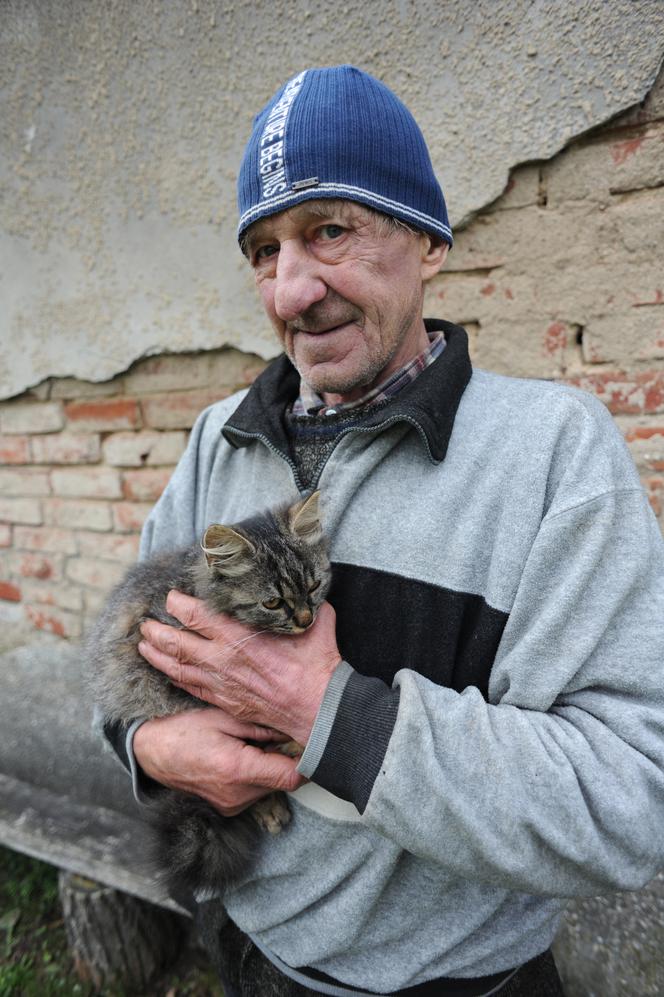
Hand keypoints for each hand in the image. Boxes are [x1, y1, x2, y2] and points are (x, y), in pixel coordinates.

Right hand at [133, 707, 304, 815]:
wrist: (152, 754)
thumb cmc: (185, 731)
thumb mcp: (224, 718)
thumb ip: (261, 728)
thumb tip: (291, 733)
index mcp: (238, 769)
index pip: (291, 777)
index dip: (308, 763)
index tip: (313, 746)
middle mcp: (237, 794)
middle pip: (283, 783)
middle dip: (287, 761)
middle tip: (280, 738)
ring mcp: (231, 805)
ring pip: (270, 788)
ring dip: (271, 769)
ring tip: (253, 746)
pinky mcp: (227, 809)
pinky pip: (255, 793)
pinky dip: (256, 777)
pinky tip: (242, 759)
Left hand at [138, 595, 340, 745]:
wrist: (317, 707)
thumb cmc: (316, 664)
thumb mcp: (313, 621)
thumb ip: (302, 602)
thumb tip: (304, 586)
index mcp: (238, 634)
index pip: (195, 614)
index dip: (177, 603)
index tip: (171, 597)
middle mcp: (222, 658)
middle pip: (176, 641)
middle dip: (156, 630)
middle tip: (146, 622)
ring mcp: (220, 682)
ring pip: (176, 666)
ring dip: (156, 654)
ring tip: (143, 644)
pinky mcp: (223, 700)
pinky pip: (189, 686)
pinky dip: (173, 676)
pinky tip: (165, 670)